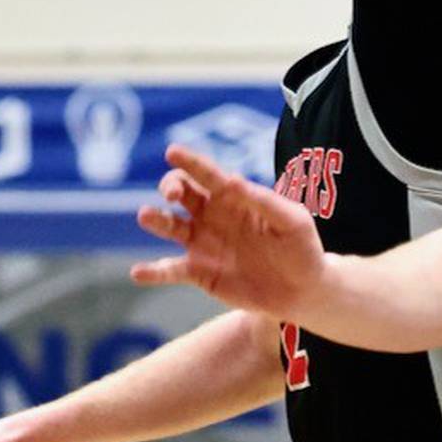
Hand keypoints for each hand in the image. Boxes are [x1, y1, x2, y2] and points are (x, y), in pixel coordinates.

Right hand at [133, 147, 325, 317]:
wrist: (302, 290)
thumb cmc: (302, 248)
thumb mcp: (291, 221)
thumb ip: (264, 202)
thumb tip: (233, 182)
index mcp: (235, 197)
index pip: (208, 174)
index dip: (191, 162)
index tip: (173, 152)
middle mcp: (212, 216)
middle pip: (182, 193)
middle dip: (172, 187)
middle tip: (173, 194)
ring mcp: (203, 244)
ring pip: (170, 226)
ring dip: (156, 220)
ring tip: (146, 216)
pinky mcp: (199, 273)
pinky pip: (171, 270)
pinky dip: (153, 271)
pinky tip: (138, 272)